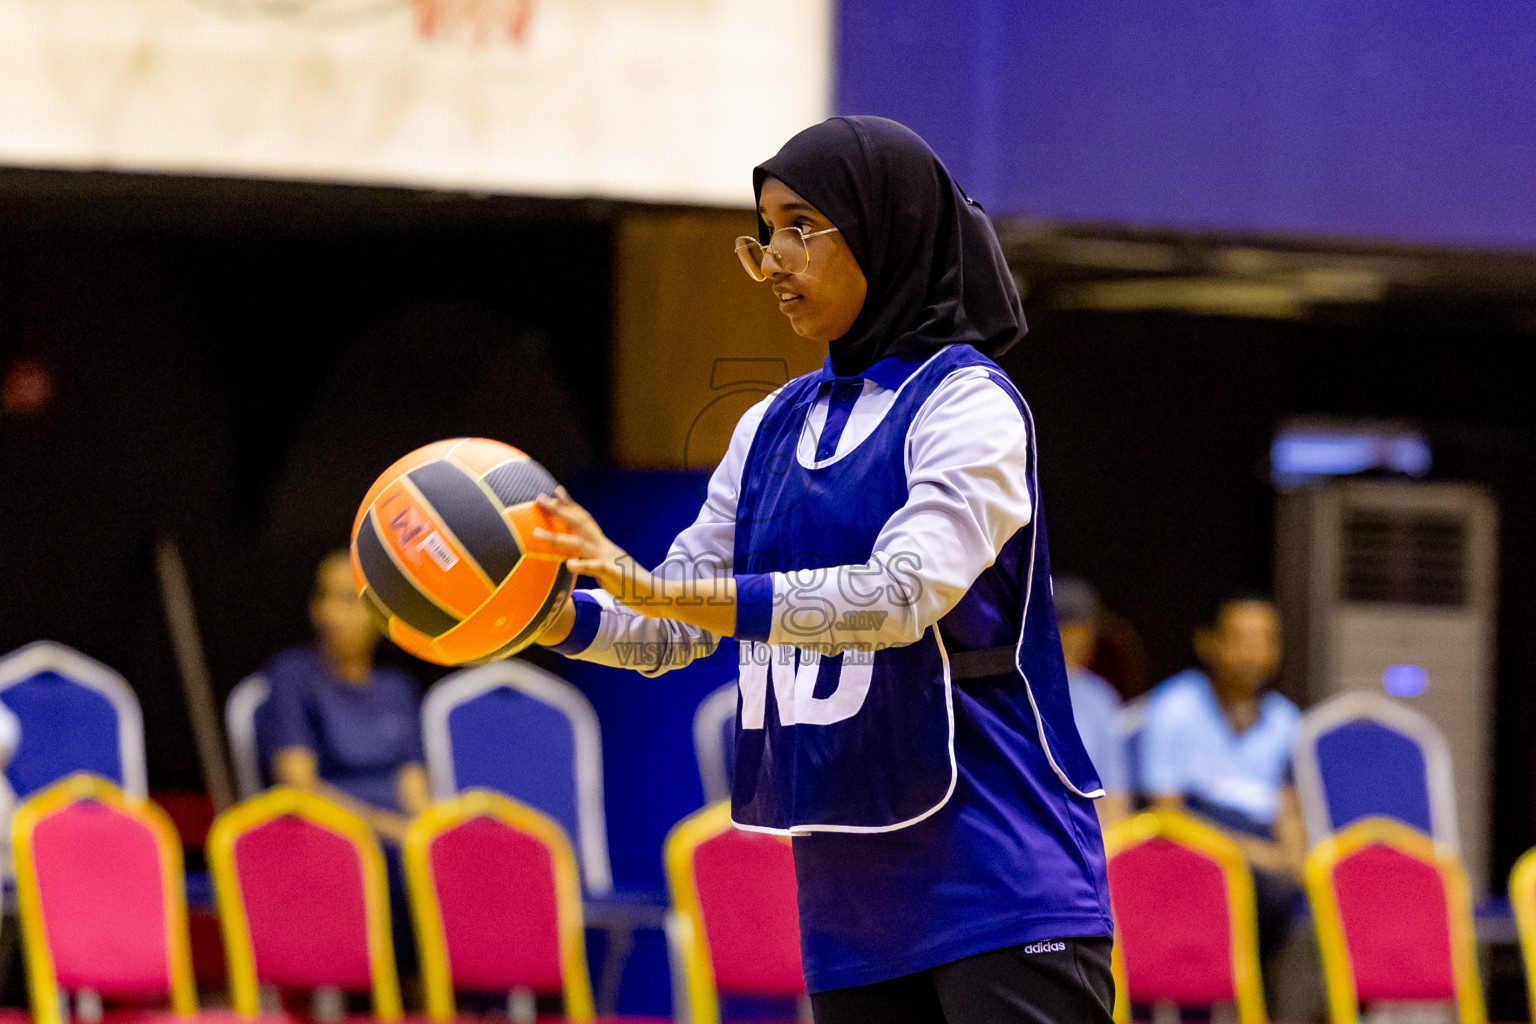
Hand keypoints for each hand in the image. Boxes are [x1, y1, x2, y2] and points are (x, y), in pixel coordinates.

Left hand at [534, 487, 654, 606]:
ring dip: (557, 537)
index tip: (555, 491)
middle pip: (579, 524)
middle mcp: (604, 547)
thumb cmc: (632, 586)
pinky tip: (568, 564)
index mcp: (604, 546)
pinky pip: (596, 569)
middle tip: (540, 497)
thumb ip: (593, 563)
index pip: (585, 520)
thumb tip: (576, 560)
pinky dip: (582, 565)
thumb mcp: (608, 571)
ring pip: (580, 544)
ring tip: (536, 533)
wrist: (658, 595)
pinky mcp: (614, 575)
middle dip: (559, 510)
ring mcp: (609, 559)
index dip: (570, 505)